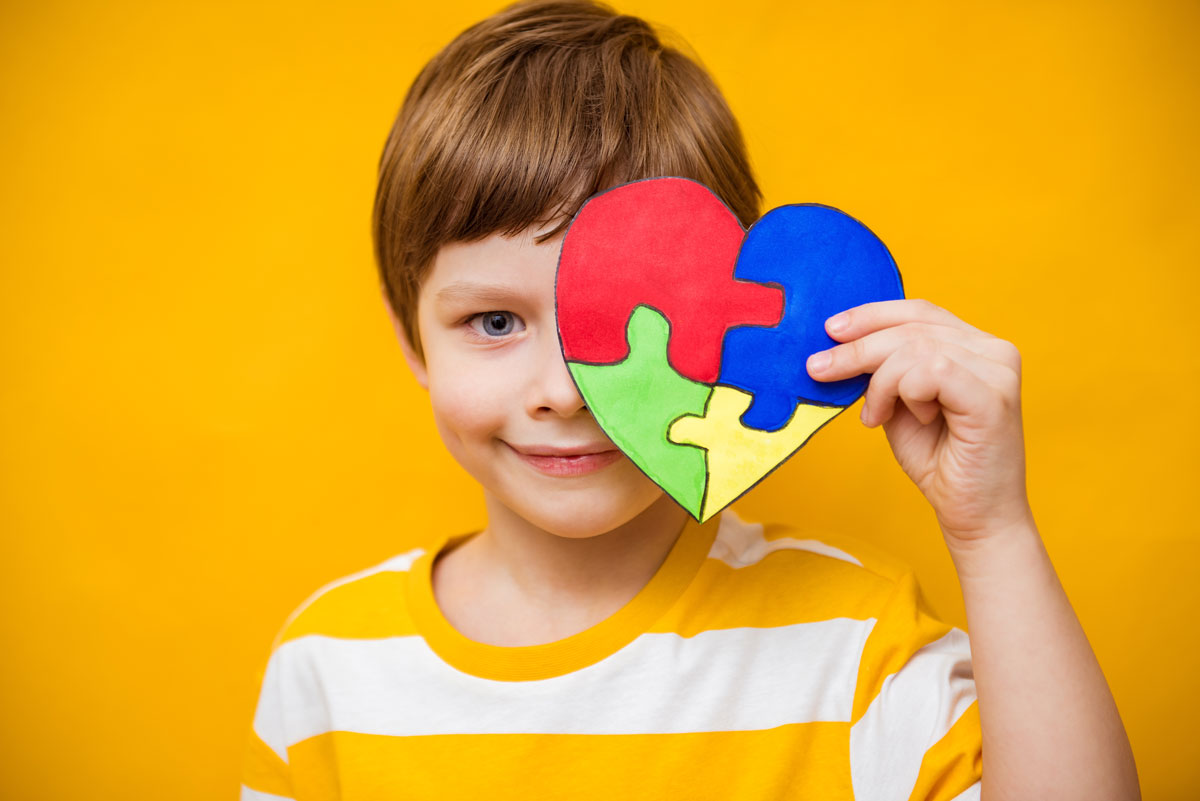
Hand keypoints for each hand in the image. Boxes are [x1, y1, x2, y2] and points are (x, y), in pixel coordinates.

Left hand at [806, 299, 1031, 546]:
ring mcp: (998, 371)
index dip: (871, 315)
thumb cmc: (939, 460)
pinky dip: (904, 393)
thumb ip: (883, 370)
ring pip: (915, 347)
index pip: (919, 311)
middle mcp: (994, 350)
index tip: (831, 329)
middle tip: (819, 369)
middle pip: (912, 326)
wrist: (973, 515)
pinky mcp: (993, 397)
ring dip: (880, 382)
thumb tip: (838, 341)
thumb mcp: (899, 402)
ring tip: (876, 415)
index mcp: (975, 345)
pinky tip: (913, 420)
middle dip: (857, 348)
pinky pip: (930, 371)